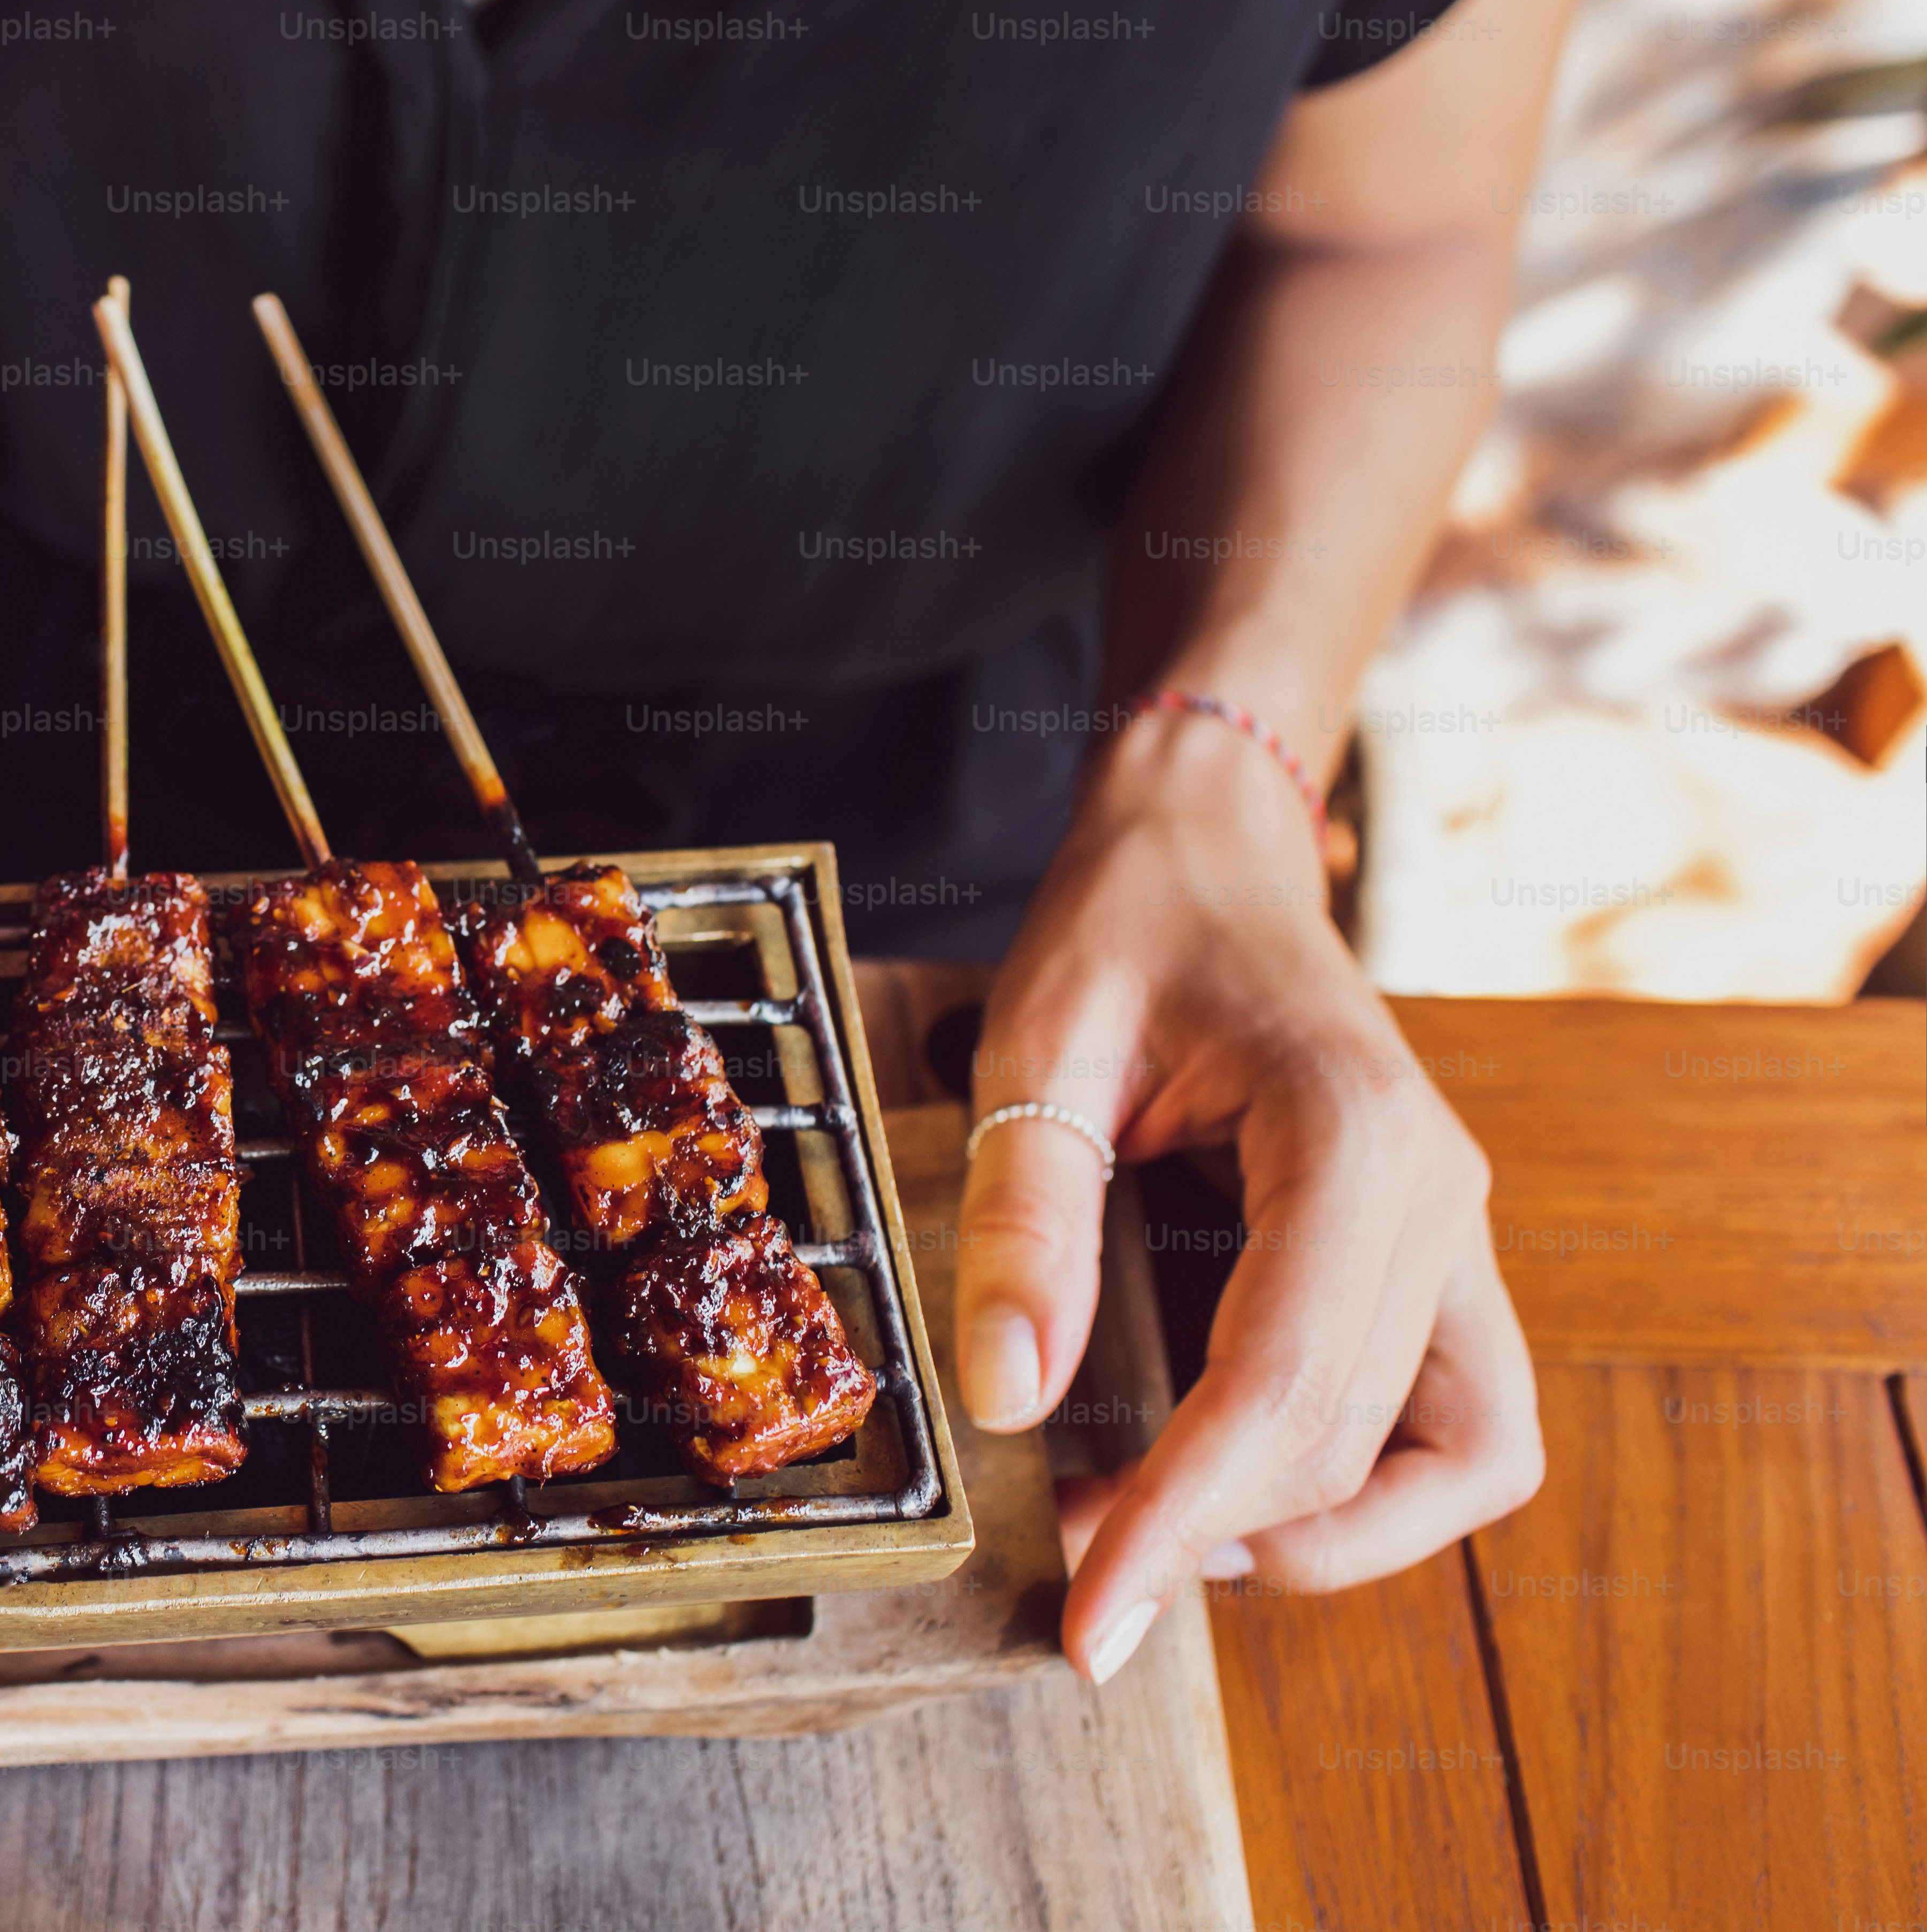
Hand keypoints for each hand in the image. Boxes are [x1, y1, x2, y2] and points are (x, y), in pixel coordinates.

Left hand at [955, 709, 1543, 1681]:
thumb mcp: (1037, 1039)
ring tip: (1163, 1528)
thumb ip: (1022, 1214)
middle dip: (1221, 1534)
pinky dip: (1364, 1483)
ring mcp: (1457, 1236)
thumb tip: (1008, 1396)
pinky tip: (1232, 1474)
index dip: (1184, 1522)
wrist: (1207, 848)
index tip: (1093, 1617)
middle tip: (1081, 1568)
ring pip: (1457, 1462)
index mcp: (1353, 1136)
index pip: (1283, 1387)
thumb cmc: (1127, 923)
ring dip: (1321, 1528)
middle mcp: (1441, 1198)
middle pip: (1361, 1443)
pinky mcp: (1438, 1264)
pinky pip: (1457, 1424)